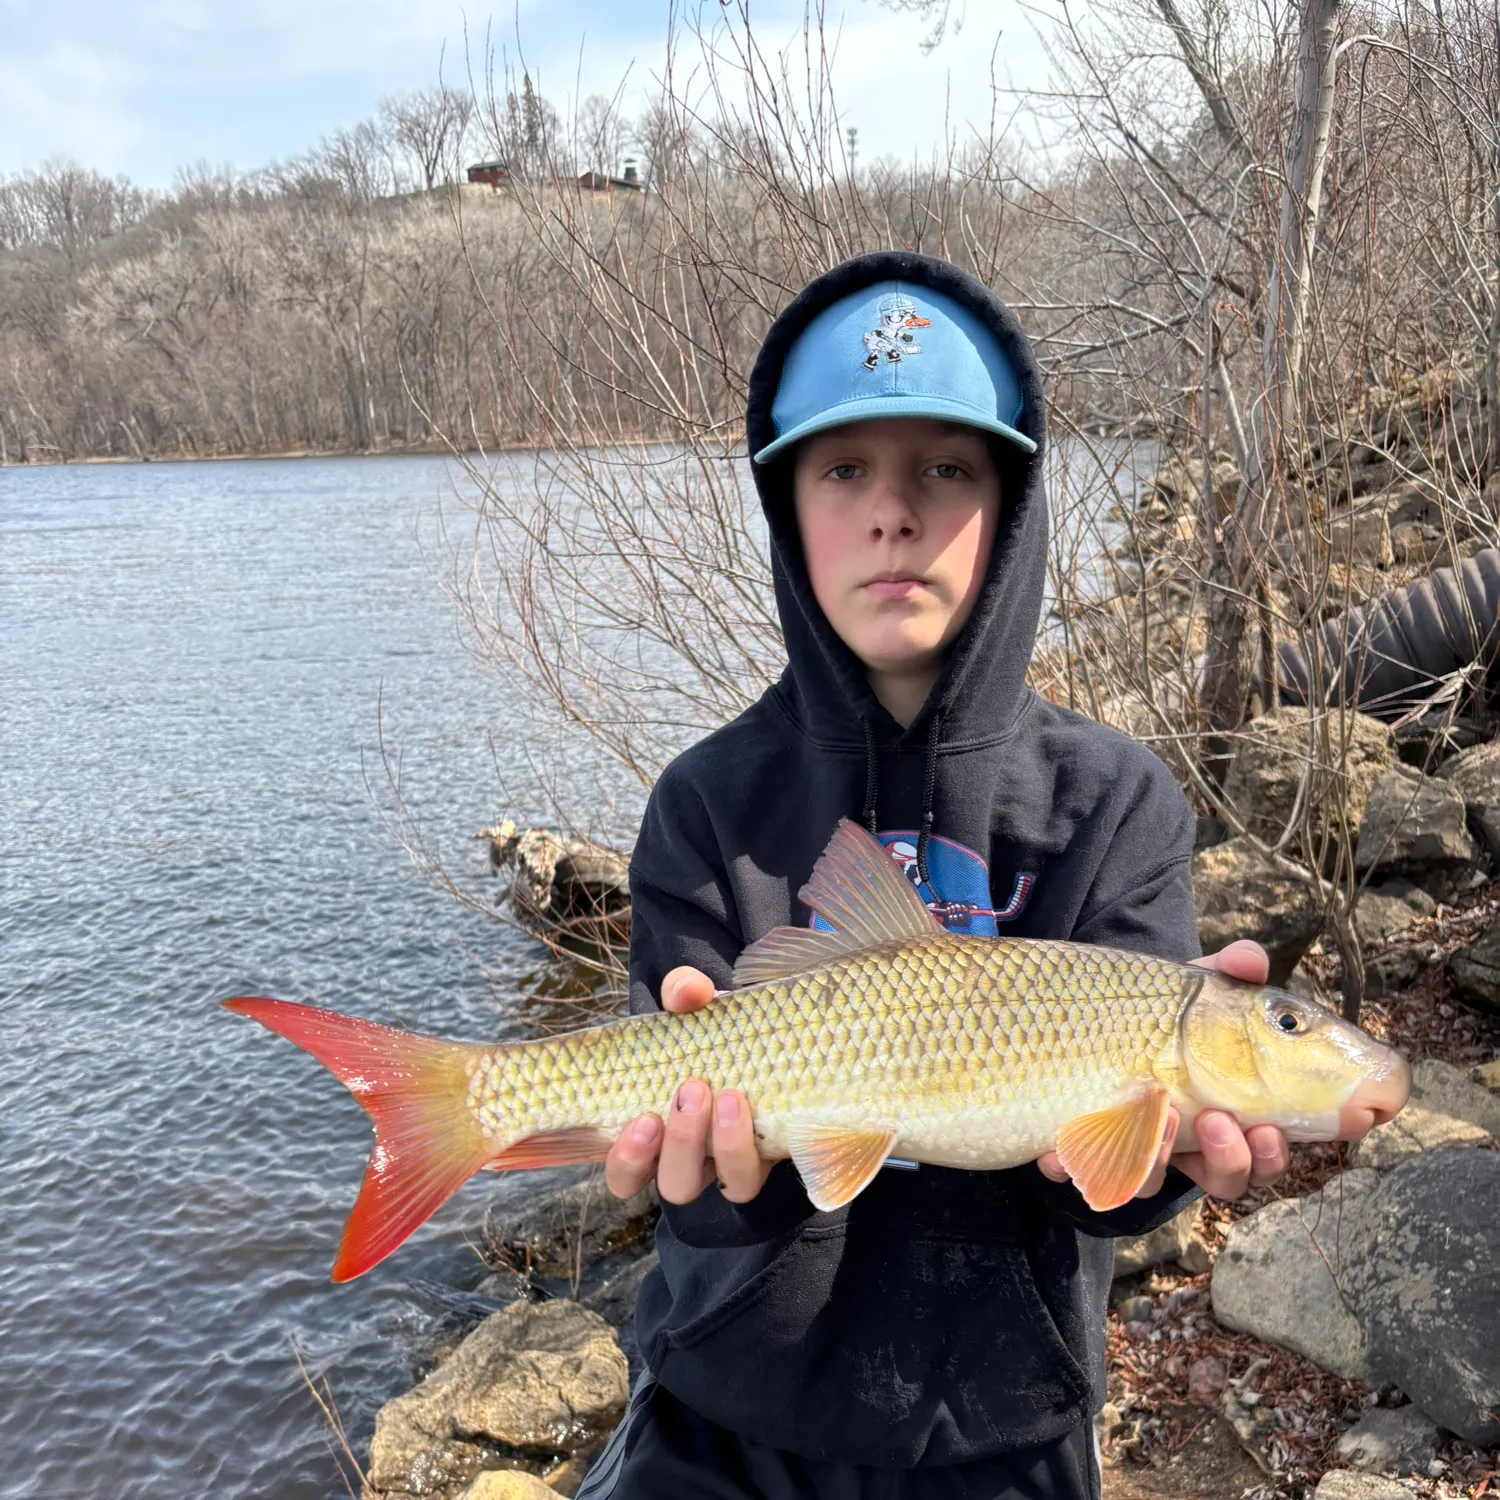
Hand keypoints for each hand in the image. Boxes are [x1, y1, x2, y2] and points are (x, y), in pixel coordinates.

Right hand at [603, 966, 775, 1205]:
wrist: (769, 1030)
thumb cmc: (712, 1028)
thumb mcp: (694, 1006)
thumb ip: (683, 992)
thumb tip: (689, 991)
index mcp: (660, 1136)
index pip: (627, 1174)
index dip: (627, 1162)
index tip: (641, 1121)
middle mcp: (699, 1160)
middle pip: (679, 1184)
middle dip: (682, 1143)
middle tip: (691, 1090)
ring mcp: (743, 1160)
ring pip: (732, 1186)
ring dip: (727, 1146)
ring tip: (728, 1097)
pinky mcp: (783, 1152)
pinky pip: (774, 1169)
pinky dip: (762, 1143)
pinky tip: (757, 1108)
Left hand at [1036, 939, 1289, 1202]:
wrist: (1094, 1009)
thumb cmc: (1162, 1006)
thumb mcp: (1194, 989)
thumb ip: (1230, 972)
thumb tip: (1251, 957)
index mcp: (1233, 1110)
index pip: (1265, 1152)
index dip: (1271, 1154)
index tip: (1268, 1130)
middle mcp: (1191, 1142)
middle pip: (1225, 1178)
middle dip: (1230, 1159)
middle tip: (1217, 1121)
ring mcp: (1139, 1147)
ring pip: (1154, 1182)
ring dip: (1157, 1158)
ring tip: (1156, 1113)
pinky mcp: (1091, 1147)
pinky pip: (1082, 1169)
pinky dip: (1075, 1163)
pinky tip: (1061, 1152)